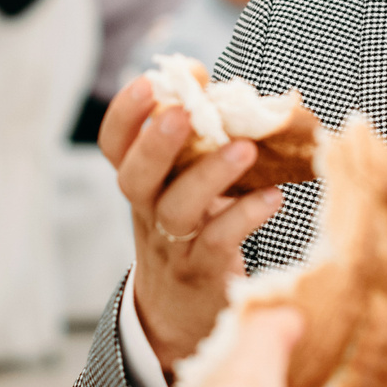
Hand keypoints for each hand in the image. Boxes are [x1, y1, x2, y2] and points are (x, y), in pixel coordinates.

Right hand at [100, 75, 285, 376]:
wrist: (180, 311)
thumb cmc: (189, 227)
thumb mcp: (179, 181)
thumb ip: (189, 133)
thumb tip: (201, 75)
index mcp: (141, 181)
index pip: (114, 145)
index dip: (125, 114)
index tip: (148, 83)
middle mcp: (146, 210)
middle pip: (135, 176)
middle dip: (155, 143)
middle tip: (182, 113)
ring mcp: (171, 243)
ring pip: (177, 209)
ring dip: (210, 175)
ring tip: (245, 149)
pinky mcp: (202, 271)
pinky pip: (217, 241)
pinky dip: (245, 215)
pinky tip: (272, 197)